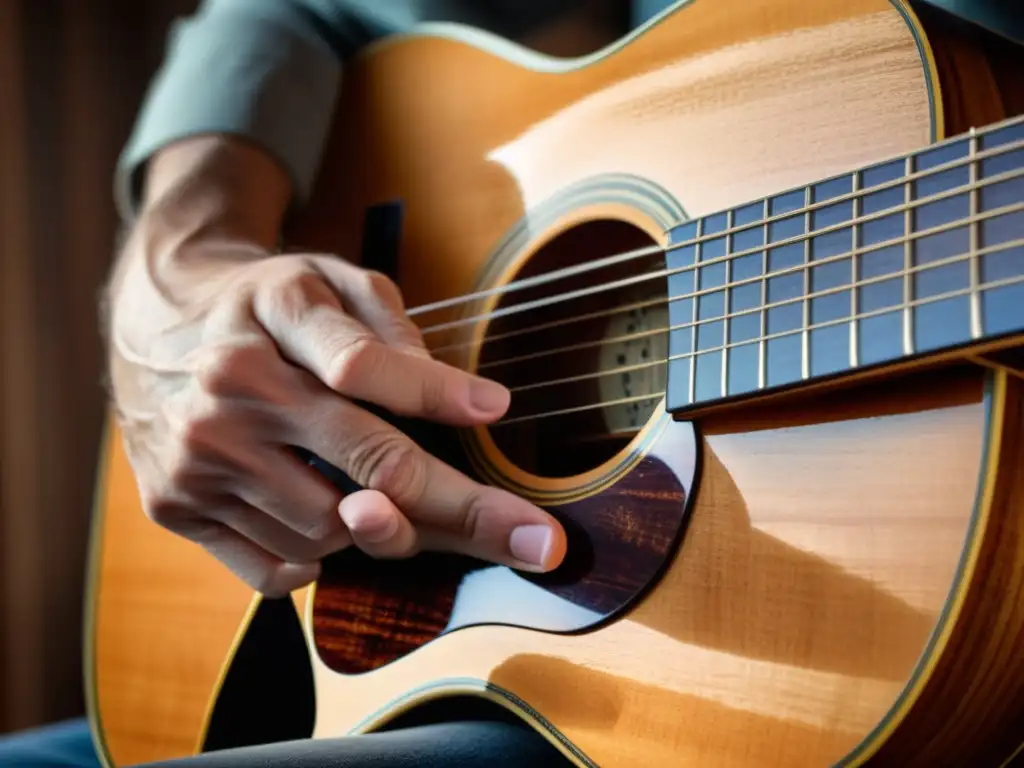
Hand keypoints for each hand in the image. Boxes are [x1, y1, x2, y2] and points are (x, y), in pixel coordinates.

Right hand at [107, 228, 566, 597]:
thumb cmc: (269, 310)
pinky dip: (317, 561)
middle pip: (367, 465)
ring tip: (378, 493)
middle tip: (536, 541)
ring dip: (376, 525)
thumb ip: (390, 324)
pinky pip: (276, 571)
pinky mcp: (175, 509)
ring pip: (329, 531)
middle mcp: (229, 392)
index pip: (363, 365)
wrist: (156, 338)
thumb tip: (468, 403)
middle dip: (464, 508)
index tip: (495, 410)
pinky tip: (324, 517)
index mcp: (270, 317)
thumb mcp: (327, 279)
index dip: (436, 392)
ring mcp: (196, 458)